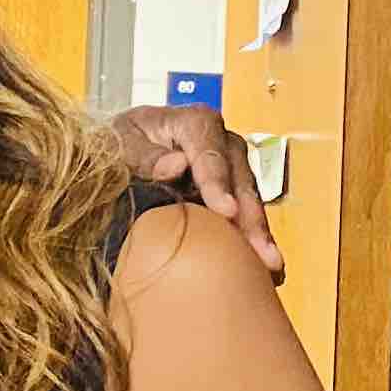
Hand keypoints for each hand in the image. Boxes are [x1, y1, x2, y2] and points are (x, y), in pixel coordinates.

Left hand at [109, 106, 282, 281]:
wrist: (122, 149)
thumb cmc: (120, 143)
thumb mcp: (121, 144)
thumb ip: (144, 156)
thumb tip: (176, 167)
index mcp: (195, 123)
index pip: (211, 155)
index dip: (219, 184)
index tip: (225, 212)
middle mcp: (221, 142)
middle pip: (240, 179)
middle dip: (251, 216)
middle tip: (260, 251)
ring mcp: (230, 167)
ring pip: (248, 199)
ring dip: (258, 233)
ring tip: (270, 266)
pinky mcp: (230, 190)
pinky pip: (244, 214)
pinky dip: (250, 239)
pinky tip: (262, 267)